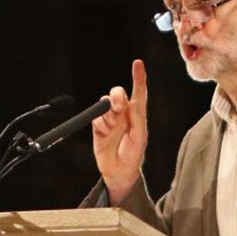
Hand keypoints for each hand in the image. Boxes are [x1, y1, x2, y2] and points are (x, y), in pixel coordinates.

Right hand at [91, 58, 148, 204]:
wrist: (118, 172)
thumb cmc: (133, 155)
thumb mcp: (139, 138)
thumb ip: (136, 119)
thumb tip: (130, 103)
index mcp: (137, 114)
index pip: (139, 92)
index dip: (138, 77)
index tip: (138, 63)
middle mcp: (123, 113)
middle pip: (117, 94)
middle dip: (116, 97)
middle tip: (118, 108)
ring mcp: (110, 119)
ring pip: (104, 104)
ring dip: (108, 113)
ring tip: (112, 127)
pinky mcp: (98, 126)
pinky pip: (96, 117)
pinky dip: (100, 122)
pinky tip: (105, 132)